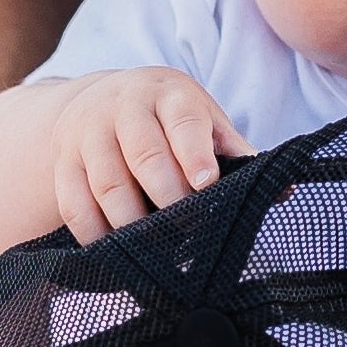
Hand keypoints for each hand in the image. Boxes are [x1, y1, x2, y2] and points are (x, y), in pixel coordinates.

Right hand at [46, 66, 243, 238]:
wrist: (104, 98)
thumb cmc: (169, 118)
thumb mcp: (203, 119)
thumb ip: (234, 151)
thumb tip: (281, 189)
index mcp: (169, 94)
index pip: (183, 121)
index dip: (194, 153)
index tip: (206, 183)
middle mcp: (125, 107)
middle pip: (145, 154)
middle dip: (168, 195)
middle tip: (188, 228)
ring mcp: (89, 133)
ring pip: (109, 183)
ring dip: (132, 221)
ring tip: (155, 248)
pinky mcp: (64, 161)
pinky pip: (73, 202)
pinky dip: (93, 232)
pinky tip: (113, 252)